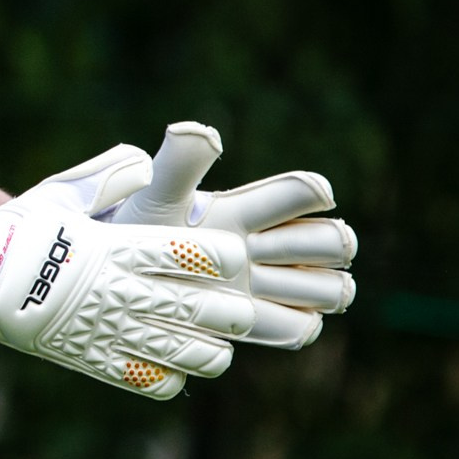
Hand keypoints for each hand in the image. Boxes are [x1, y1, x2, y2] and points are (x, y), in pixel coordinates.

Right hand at [0, 147, 265, 398]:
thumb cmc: (19, 229)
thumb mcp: (62, 192)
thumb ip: (108, 175)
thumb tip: (145, 162)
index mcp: (117, 246)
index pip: (191, 254)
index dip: (222, 257)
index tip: (231, 257)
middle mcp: (119, 290)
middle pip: (199, 308)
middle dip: (230, 312)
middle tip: (241, 311)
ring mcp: (106, 329)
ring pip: (181, 351)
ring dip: (208, 351)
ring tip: (217, 346)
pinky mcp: (90, 360)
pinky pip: (145, 380)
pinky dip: (169, 378)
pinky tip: (175, 369)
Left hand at [102, 122, 357, 347]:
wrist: (123, 286)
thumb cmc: (138, 236)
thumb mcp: (155, 199)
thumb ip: (178, 164)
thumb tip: (200, 131)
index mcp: (248, 208)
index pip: (304, 193)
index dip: (308, 194)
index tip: (266, 212)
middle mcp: (269, 245)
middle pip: (335, 241)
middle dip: (312, 247)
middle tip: (262, 254)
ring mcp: (270, 287)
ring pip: (334, 288)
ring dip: (309, 290)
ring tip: (262, 288)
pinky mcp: (265, 323)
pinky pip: (305, 328)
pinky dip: (291, 326)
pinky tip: (253, 318)